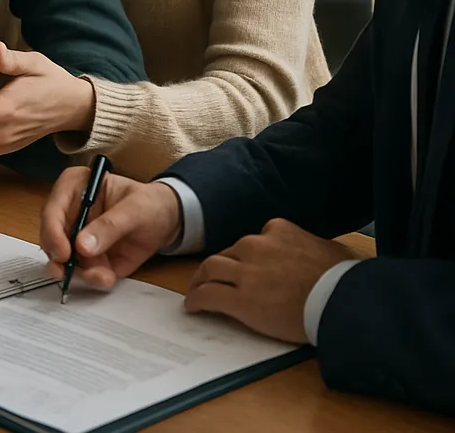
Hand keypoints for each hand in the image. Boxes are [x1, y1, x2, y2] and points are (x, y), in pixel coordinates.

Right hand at [40, 167, 182, 287]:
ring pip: (62, 258)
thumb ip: (110, 225)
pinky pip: (82, 272)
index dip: (52, 231)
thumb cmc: (150, 203)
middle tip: (67, 271)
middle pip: (49, 236)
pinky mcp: (88, 258)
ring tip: (101, 276)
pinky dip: (92, 279)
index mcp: (76, 186)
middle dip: (58, 257)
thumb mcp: (135, 209)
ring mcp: (77, 236)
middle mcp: (70, 212)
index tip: (63, 252)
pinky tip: (106, 278)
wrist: (168, 221)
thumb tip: (82, 246)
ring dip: (78, 272)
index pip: (53, 208)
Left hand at [184, 218, 357, 342]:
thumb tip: (317, 253)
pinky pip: (209, 295)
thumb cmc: (344, 279)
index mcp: (277, 230)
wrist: (341, 301)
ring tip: (196, 289)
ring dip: (200, 279)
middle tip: (210, 277)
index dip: (247, 256)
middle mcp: (256, 244)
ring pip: (210, 268)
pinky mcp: (240, 299)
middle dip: (218, 266)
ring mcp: (246, 271)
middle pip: (228, 253)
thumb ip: (310, 246)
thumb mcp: (328, 249)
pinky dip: (197, 300)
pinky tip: (193, 306)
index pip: (254, 240)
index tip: (245, 266)